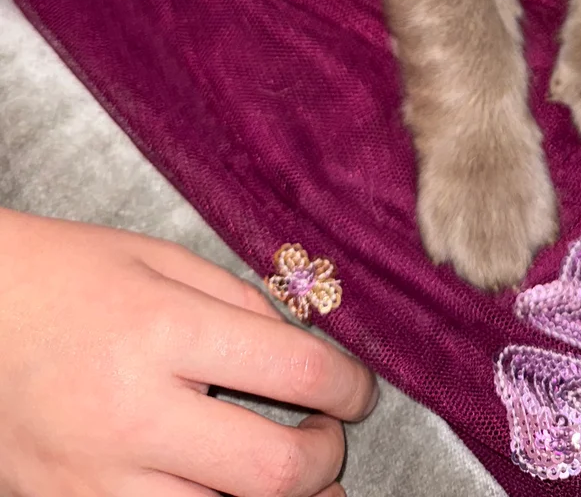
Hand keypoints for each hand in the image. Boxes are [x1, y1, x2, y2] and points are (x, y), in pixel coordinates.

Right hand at [0, 210, 376, 496]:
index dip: (349, 387)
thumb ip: (238, 302)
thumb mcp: (159, 259)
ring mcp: (95, 478)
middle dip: (326, 460)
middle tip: (330, 439)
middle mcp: (134, 412)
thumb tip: (305, 353)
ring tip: (297, 483)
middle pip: (273, 472)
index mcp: (164, 329)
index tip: (359, 390)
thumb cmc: (69, 275)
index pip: (294, 371)